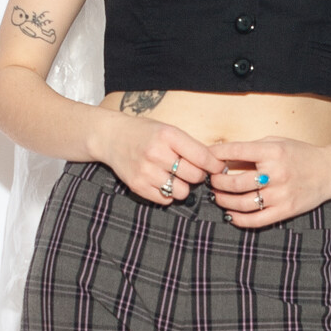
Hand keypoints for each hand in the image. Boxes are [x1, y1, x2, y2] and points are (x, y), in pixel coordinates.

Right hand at [97, 112, 225, 204]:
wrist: (112, 137)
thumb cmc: (145, 133)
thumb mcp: (168, 130)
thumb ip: (190, 146)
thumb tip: (217, 166)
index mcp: (168, 135)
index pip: (202, 157)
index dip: (214, 166)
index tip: (218, 169)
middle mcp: (157, 153)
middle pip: (194, 176)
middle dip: (198, 176)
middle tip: (192, 171)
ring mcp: (146, 171)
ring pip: (182, 192)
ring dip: (183, 187)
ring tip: (175, 177)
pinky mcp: (137, 186)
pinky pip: (165, 200)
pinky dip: (168, 194)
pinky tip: (162, 182)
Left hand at [208, 137, 330, 227]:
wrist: (329, 171)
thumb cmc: (300, 154)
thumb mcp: (277, 142)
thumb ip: (253, 149)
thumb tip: (223, 156)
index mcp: (272, 151)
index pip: (236, 151)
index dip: (216, 154)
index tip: (205, 157)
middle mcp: (276, 173)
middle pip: (235, 182)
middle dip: (217, 182)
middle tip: (211, 180)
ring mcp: (280, 194)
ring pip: (242, 202)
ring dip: (224, 200)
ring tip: (217, 196)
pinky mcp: (285, 210)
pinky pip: (256, 220)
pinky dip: (239, 219)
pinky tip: (230, 215)